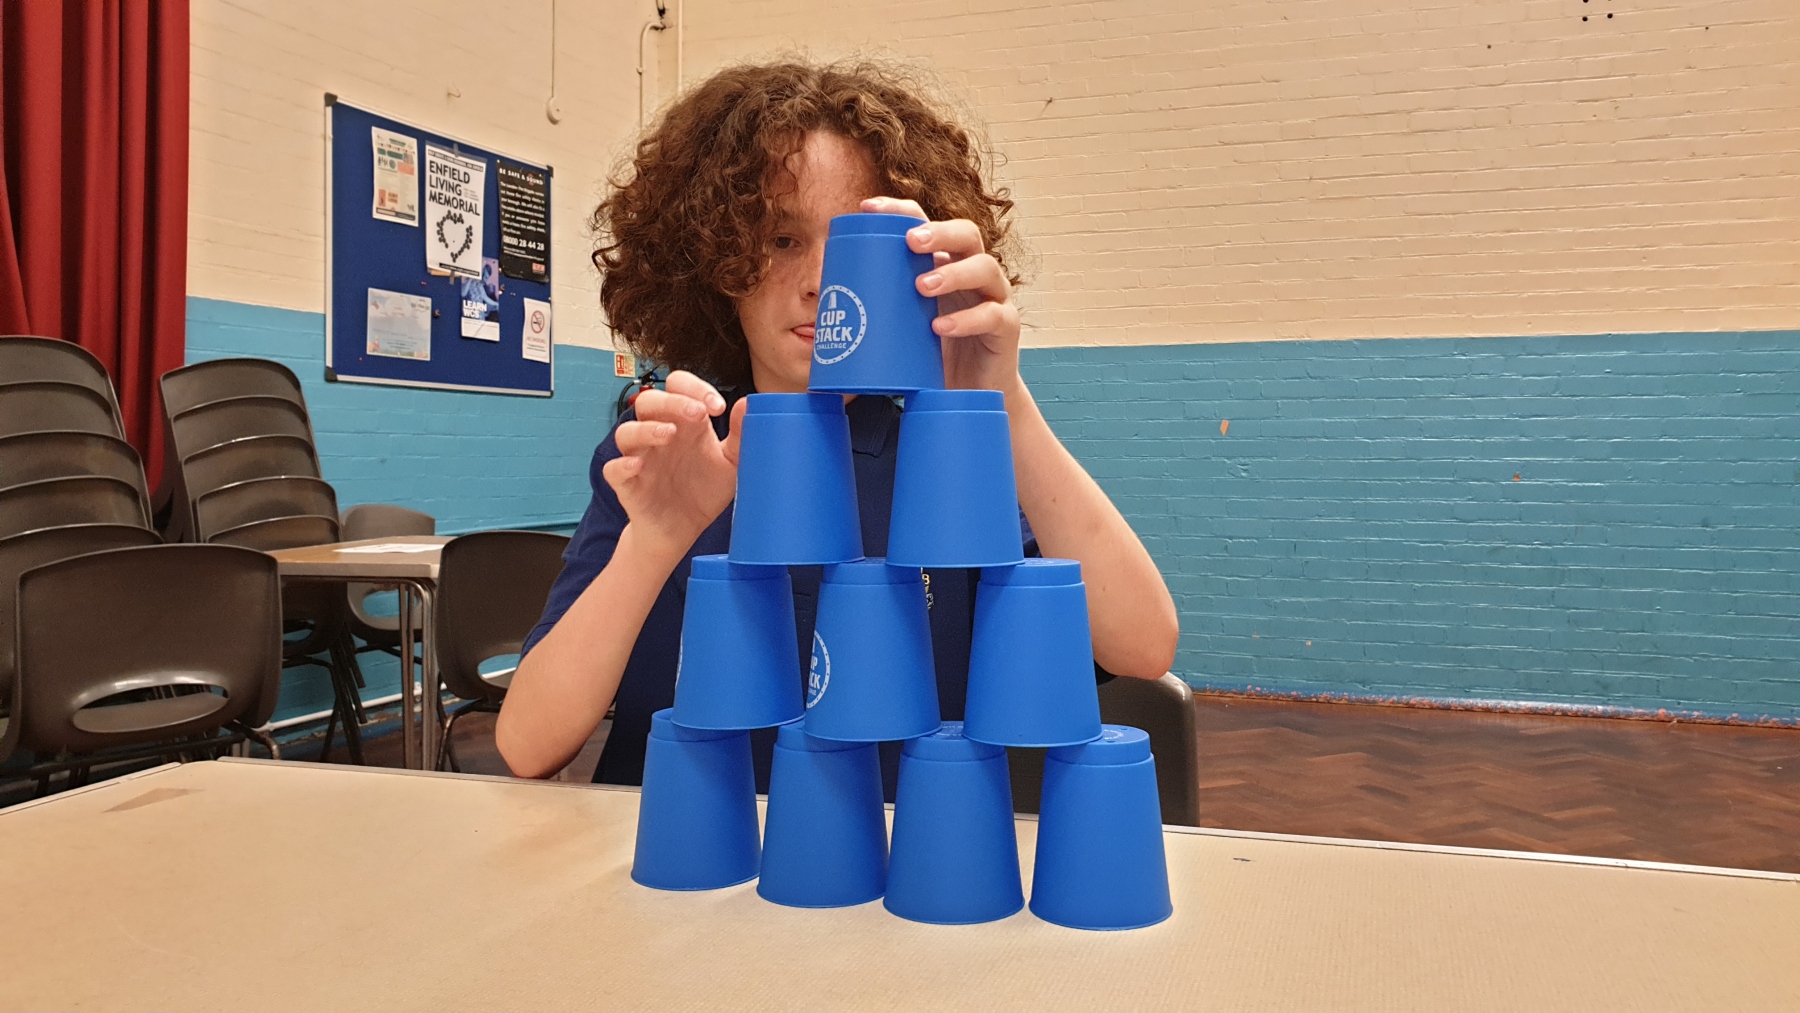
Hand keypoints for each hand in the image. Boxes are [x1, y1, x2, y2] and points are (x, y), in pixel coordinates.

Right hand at [602, 370, 746, 557]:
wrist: (684, 531)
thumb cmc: (704, 491)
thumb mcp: (731, 463)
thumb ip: (739, 434)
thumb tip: (748, 403)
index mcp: (684, 424)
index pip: (678, 388)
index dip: (695, 389)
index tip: (718, 407)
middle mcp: (659, 436)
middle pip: (649, 402)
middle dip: (672, 402)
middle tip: (697, 413)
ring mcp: (641, 458)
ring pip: (627, 432)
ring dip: (646, 429)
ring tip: (669, 434)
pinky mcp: (628, 485)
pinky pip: (614, 469)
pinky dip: (622, 465)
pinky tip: (637, 465)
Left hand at [861, 197, 1021, 395]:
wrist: (969, 396)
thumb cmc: (933, 356)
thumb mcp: (903, 325)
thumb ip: (877, 309)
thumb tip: (819, 304)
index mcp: (945, 264)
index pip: (927, 224)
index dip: (901, 210)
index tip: (867, 208)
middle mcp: (973, 274)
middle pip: (967, 234)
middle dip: (939, 232)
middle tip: (911, 242)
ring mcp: (994, 298)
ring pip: (985, 268)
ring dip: (953, 273)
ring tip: (922, 286)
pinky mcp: (1006, 329)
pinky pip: (993, 316)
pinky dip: (966, 319)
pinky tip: (940, 326)